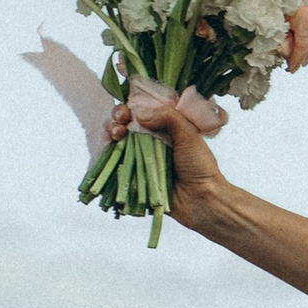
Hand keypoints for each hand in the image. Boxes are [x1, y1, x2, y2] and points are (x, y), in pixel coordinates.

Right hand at [105, 79, 228, 222]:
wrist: (201, 200)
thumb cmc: (200, 167)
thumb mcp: (190, 135)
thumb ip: (169, 118)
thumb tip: (140, 113)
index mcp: (165, 127)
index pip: (142, 110)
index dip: (130, 107)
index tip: (127, 111)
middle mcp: (151, 141)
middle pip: (125, 124)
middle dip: (117, 119)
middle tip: (119, 123)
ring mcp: (140, 158)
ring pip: (117, 141)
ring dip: (110, 134)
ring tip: (115, 135)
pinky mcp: (132, 175)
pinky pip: (114, 163)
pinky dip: (105, 154)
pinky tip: (106, 148)